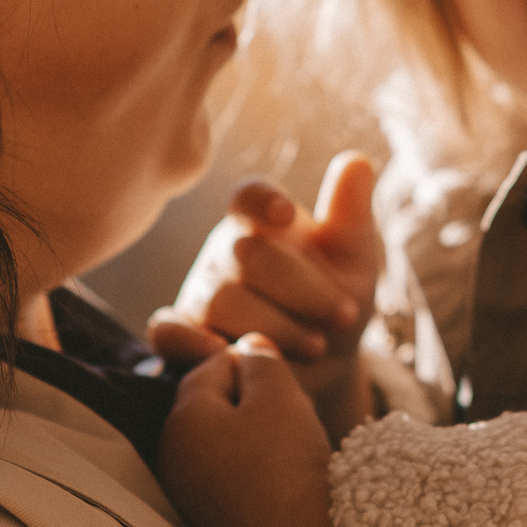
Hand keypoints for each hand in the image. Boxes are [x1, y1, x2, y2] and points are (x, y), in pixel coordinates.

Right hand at [150, 154, 382, 362]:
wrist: (323, 366)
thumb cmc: (337, 300)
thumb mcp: (355, 261)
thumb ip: (351, 214)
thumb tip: (358, 161)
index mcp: (262, 218)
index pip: (248, 195)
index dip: (262, 201)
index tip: (287, 215)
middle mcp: (225, 249)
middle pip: (248, 255)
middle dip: (303, 289)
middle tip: (344, 315)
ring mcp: (201, 291)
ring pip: (222, 301)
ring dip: (276, 327)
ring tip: (317, 347)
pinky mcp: (185, 333)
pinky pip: (169, 333)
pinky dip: (191, 344)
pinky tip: (231, 356)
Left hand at [157, 336, 351, 526]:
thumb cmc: (289, 462)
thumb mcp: (279, 394)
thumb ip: (260, 360)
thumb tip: (248, 346)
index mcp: (180, 421)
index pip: (211, 367)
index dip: (254, 365)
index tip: (288, 382)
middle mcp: (172, 461)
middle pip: (213, 409)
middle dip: (251, 403)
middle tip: (293, 415)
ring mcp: (189, 501)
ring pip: (223, 447)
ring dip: (254, 440)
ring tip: (294, 451)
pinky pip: (231, 484)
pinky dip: (255, 476)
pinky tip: (286, 484)